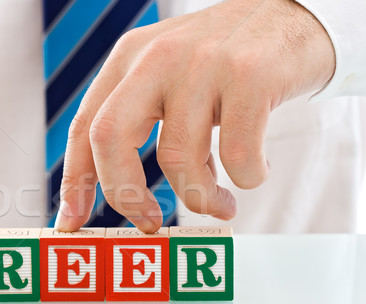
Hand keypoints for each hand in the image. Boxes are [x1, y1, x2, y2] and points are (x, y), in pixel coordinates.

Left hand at [54, 0, 334, 232]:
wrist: (292, 16)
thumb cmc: (227, 61)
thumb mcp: (171, 80)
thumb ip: (147, 125)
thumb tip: (131, 196)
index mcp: (128, 60)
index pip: (84, 126)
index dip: (75, 181)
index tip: (74, 221)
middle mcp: (157, 57)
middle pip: (109, 137)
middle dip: (125, 194)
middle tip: (149, 221)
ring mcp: (202, 63)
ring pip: (177, 157)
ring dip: (200, 197)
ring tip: (220, 203)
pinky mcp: (250, 74)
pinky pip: (236, 154)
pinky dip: (245, 178)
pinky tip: (254, 171)